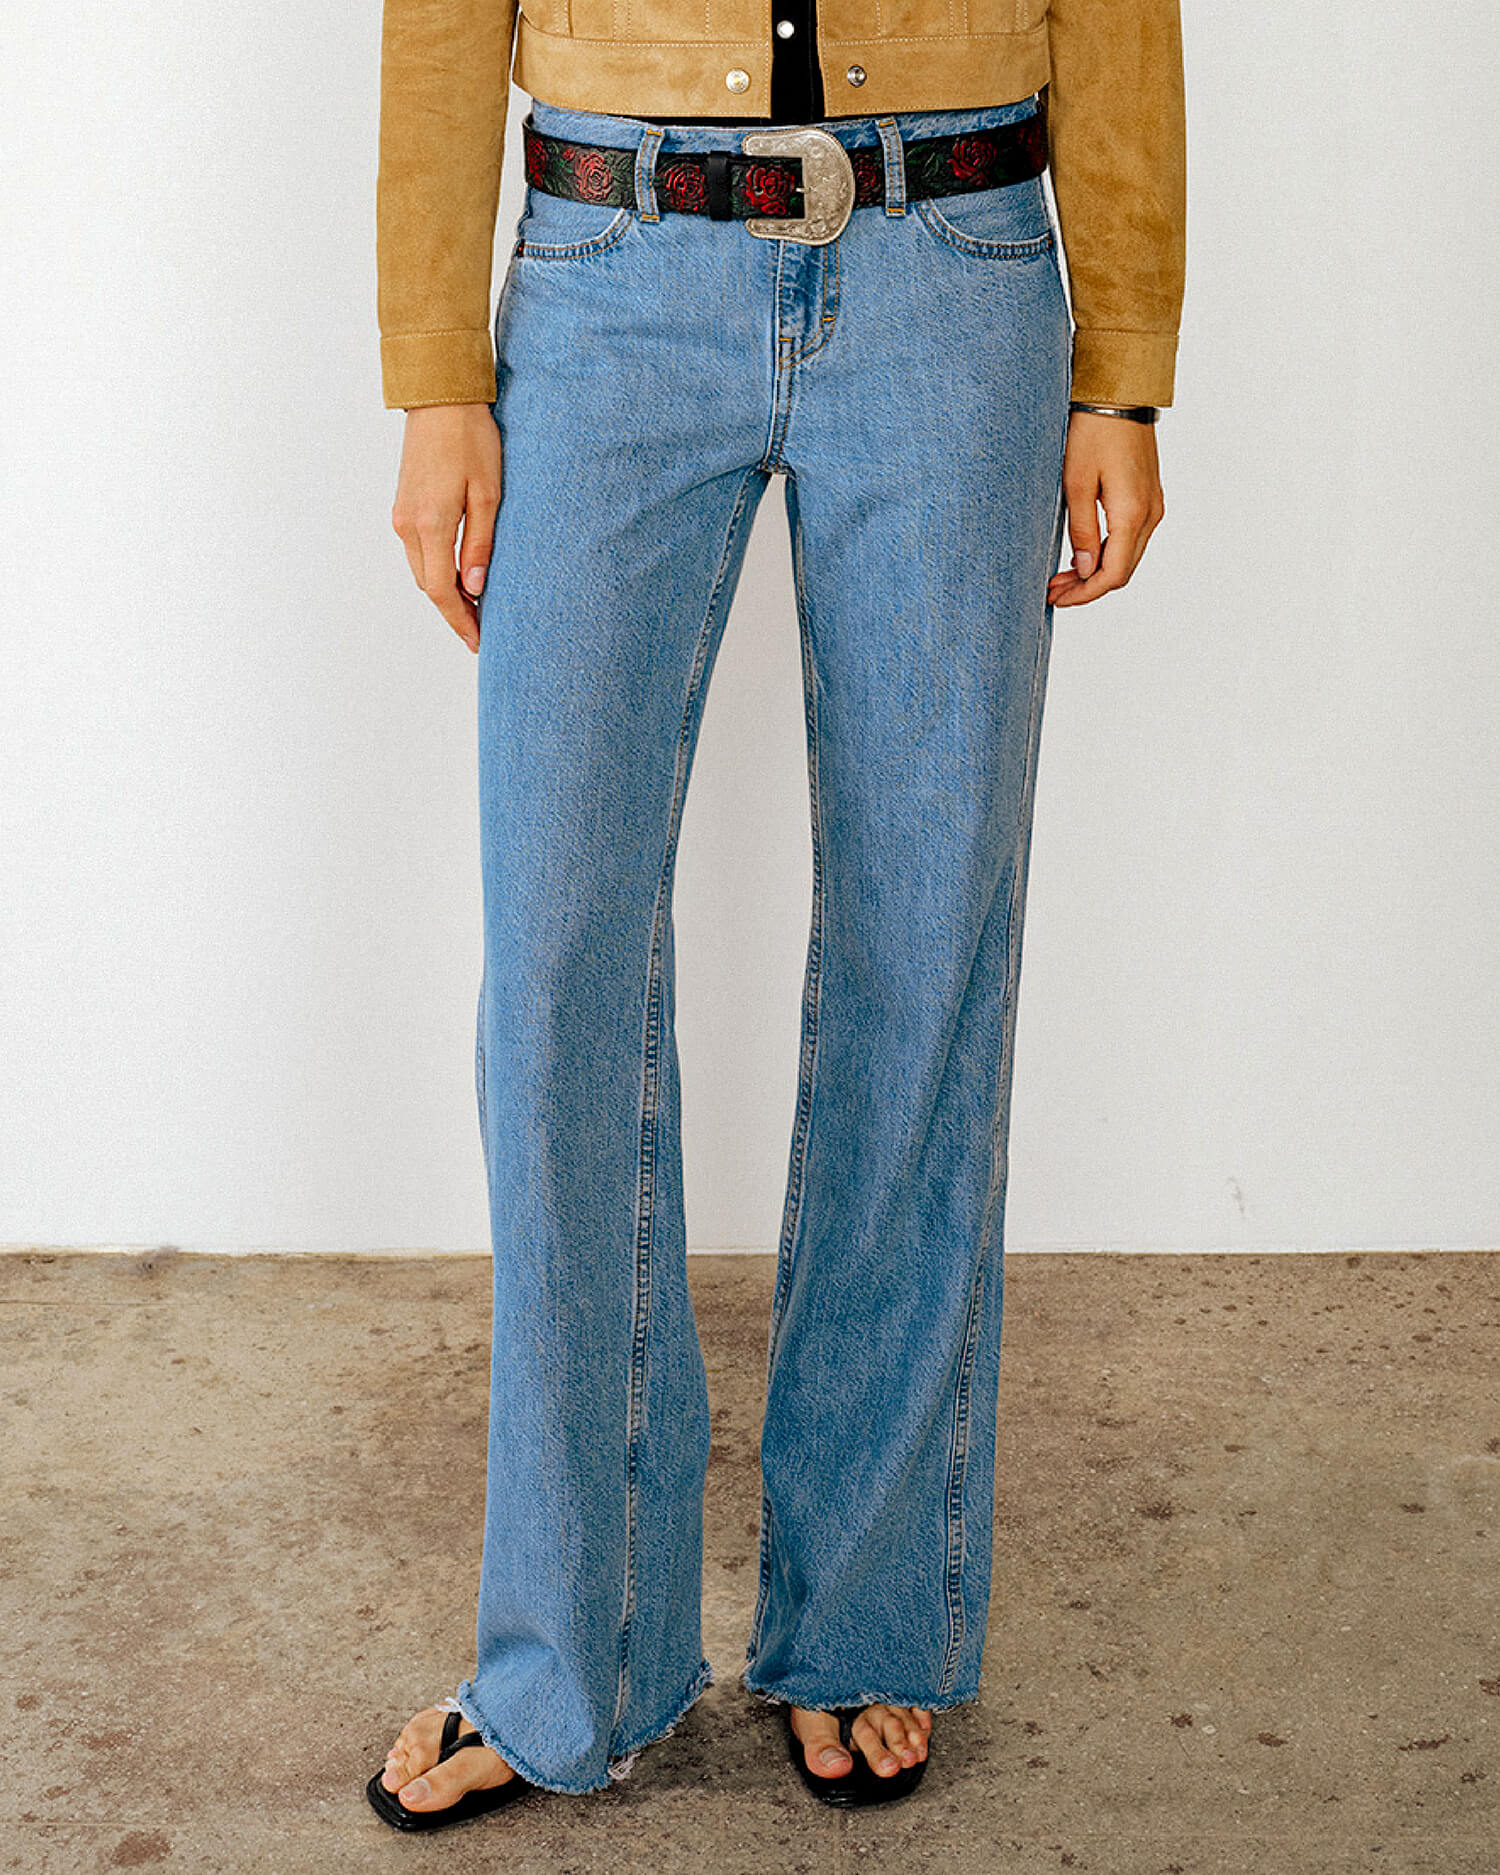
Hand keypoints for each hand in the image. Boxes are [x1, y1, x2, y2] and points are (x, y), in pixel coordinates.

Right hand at [390, 403, 503, 651]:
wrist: (440, 398)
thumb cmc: (471, 439)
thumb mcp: (488, 493)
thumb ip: (480, 544)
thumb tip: (475, 588)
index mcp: (431, 524)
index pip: (441, 590)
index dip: (460, 620)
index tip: (478, 641)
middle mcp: (408, 524)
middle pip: (428, 586)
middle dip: (454, 611)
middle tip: (483, 629)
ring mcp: (402, 515)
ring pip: (422, 570)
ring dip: (445, 592)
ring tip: (475, 607)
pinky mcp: (404, 505)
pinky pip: (419, 551)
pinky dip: (437, 570)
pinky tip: (459, 574)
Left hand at [1046, 410, 1164, 608]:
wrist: (1118, 394)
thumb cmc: (1092, 432)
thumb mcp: (1076, 484)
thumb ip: (1082, 532)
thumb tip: (1087, 572)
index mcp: (1132, 513)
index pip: (1113, 574)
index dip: (1085, 594)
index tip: (1057, 599)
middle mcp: (1150, 513)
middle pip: (1122, 570)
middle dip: (1087, 587)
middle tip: (1053, 590)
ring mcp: (1153, 505)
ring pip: (1127, 557)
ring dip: (1096, 571)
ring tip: (1061, 577)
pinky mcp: (1148, 497)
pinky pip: (1130, 538)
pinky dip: (1107, 553)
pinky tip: (1081, 554)